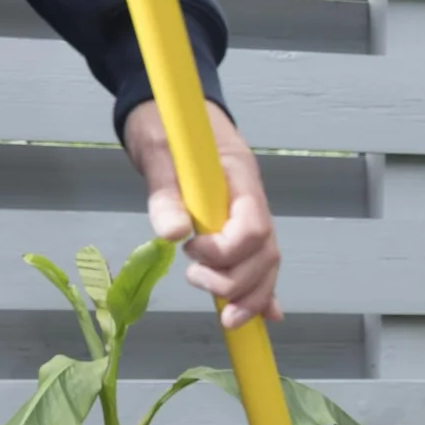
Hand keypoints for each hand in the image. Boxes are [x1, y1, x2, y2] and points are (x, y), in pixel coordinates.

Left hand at [124, 101, 281, 328]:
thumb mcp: (157, 151)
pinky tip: (264, 316)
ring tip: (223, 314)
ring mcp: (249, 213)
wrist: (169, 107)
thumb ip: (165, 193)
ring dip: (250, 296)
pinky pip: (258, 262)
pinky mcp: (238, 226)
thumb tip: (173, 234)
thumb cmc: (164, 123)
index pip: (254, 226)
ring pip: (266, 264)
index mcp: (239, 176)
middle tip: (196, 281)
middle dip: (238, 282)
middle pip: (266, 253)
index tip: (191, 250)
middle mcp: (252, 198)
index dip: (227, 251)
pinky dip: (261, 291)